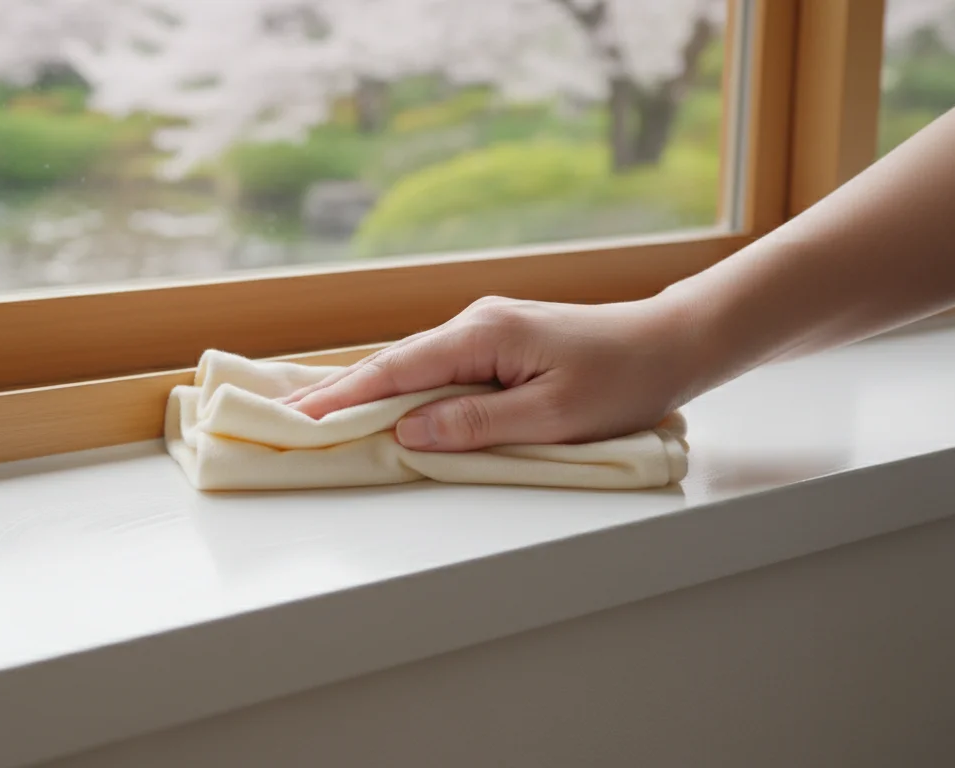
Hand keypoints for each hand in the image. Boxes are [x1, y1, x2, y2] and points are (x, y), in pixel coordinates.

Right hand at [283, 296, 701, 450]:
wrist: (671, 341)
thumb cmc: (623, 379)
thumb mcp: (552, 414)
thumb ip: (477, 424)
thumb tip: (408, 431)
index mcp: (484, 334)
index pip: (397, 370)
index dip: (344, 397)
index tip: (298, 419)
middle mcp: (475, 322)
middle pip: (393, 362)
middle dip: (337, 392)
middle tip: (283, 418)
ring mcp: (485, 329)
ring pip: (412, 364)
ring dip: (365, 390)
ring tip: (315, 414)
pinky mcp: (497, 342)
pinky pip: (435, 367)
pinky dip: (400, 386)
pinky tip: (378, 400)